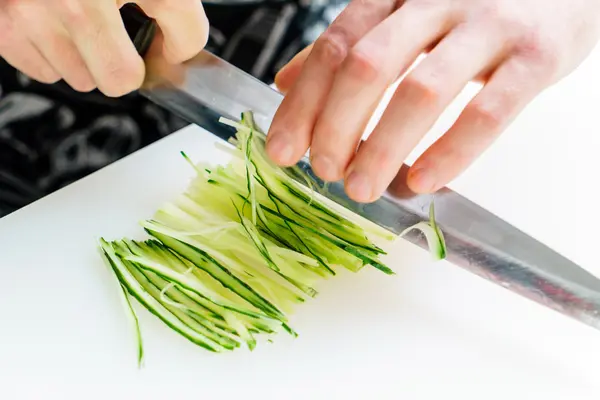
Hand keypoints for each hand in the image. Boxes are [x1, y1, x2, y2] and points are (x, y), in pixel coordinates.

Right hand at [0, 0, 207, 95]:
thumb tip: (176, 42)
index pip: (181, 22)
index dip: (185, 41)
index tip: (177, 43)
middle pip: (122, 78)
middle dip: (126, 64)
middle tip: (120, 36)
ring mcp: (35, 12)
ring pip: (83, 79)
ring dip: (86, 56)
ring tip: (76, 13)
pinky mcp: (6, 25)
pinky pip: (47, 70)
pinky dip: (53, 52)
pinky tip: (51, 18)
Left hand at [268, 0, 599, 201]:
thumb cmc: (475, 8)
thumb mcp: (404, 16)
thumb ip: (347, 47)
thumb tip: (287, 82)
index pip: (335, 47)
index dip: (303, 103)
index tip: (283, 150)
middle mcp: (437, 0)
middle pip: (368, 66)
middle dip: (336, 128)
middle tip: (325, 172)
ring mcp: (489, 26)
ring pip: (422, 90)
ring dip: (383, 147)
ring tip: (363, 188)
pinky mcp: (536, 56)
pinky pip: (488, 111)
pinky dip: (451, 151)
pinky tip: (423, 180)